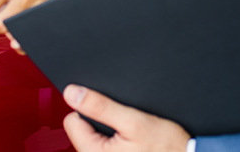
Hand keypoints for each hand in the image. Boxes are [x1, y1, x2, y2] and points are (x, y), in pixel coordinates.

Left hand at [62, 85, 189, 151]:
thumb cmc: (167, 148)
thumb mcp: (134, 121)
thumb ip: (101, 107)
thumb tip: (72, 93)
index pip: (72, 121)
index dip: (90, 109)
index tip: (110, 113)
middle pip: (83, 130)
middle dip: (102, 122)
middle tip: (126, 126)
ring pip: (96, 138)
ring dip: (112, 132)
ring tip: (133, 136)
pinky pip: (107, 147)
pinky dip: (118, 141)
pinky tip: (134, 143)